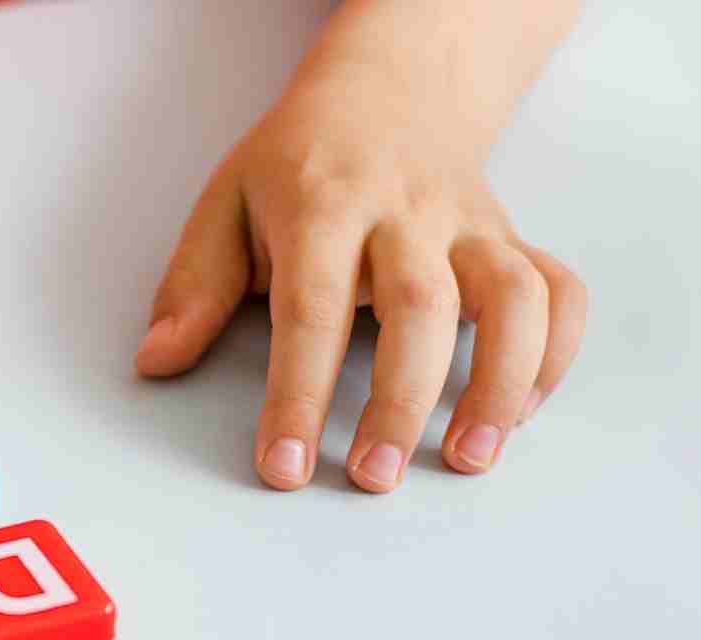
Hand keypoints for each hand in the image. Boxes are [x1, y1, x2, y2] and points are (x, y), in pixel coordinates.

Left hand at [135, 72, 586, 491]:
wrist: (390, 87)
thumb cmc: (300, 161)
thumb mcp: (226, 204)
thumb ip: (194, 285)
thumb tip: (156, 361)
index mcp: (324, 207)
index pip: (310, 312)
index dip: (296, 397)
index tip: (284, 468)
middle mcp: (406, 214)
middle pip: (419, 309)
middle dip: (399, 402)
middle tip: (373, 477)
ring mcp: (469, 225)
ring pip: (512, 298)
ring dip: (501, 382)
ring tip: (468, 458)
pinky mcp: (510, 239)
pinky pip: (558, 290)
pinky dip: (554, 352)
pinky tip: (520, 408)